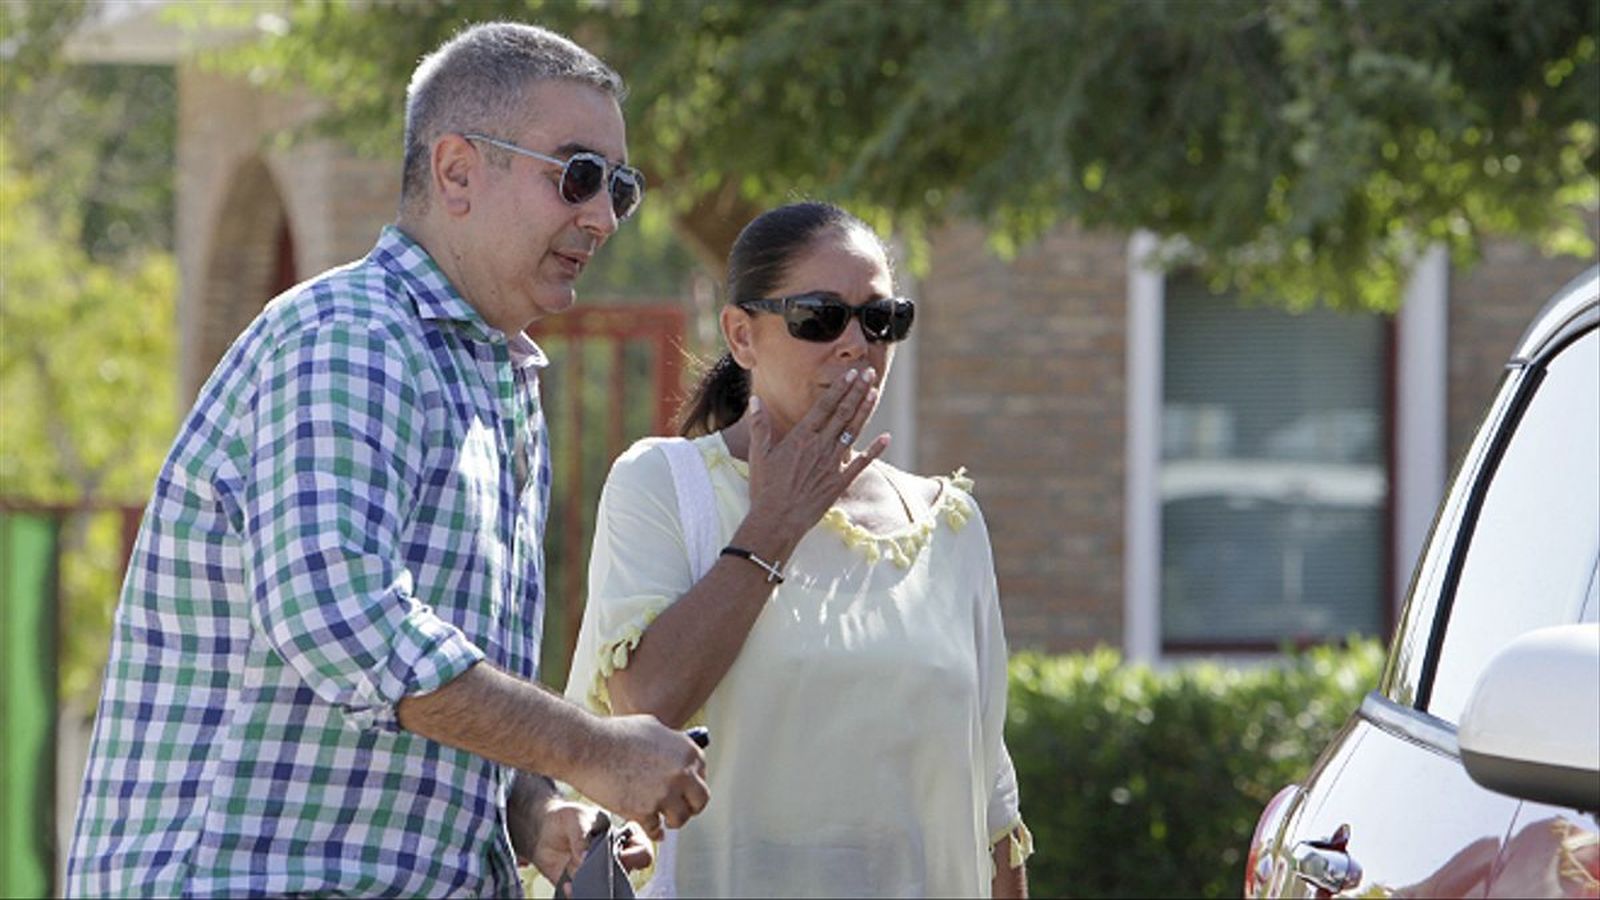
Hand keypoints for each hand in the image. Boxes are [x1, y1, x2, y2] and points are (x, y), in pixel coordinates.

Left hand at [529, 800, 654, 886]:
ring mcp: (599, 873)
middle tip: (593, 868)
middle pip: (626, 874)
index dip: (637, 856)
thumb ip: (582, 835)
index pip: (642, 850)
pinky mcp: (582, 884)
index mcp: (622, 837)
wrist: (543, 831)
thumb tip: (585, 857)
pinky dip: (577, 894)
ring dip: (594, 886)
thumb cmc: (567, 818)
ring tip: (576, 878)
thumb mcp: (576, 818)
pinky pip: (585, 894)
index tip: (621, 856)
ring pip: (607, 888)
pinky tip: (567, 885)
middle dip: (613, 875)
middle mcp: (614, 858)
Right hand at [568, 714, 708, 840]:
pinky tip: (648, 826)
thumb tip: (677, 754)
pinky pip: (655, 829)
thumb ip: (671, 743)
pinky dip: (652, 830)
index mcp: (687, 751)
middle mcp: (682, 773)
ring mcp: (665, 793)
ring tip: (662, 818)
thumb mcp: (652, 727)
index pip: (702, 775)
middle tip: (678, 808)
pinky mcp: (645, 811)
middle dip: (689, 806)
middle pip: (700, 801)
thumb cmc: (613, 734)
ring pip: (680, 819)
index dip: (691, 785)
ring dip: (670, 820)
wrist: (587, 747)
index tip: (684, 791)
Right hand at [745, 367, 889, 549]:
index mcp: (801, 438)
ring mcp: (832, 465)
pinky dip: (875, 450)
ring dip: (865, 411)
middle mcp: (820, 447)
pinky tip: (887, 438)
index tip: (851, 374)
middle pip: (843, 414)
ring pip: (853, 432)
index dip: (840, 388)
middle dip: (857, 392)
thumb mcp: (759, 455)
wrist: (776, 522)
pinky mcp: (839, 482)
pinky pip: (861, 463)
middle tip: (869, 374)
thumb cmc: (764, 489)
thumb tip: (754, 400)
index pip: (825, 406)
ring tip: (875, 393)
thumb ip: (760, 426)